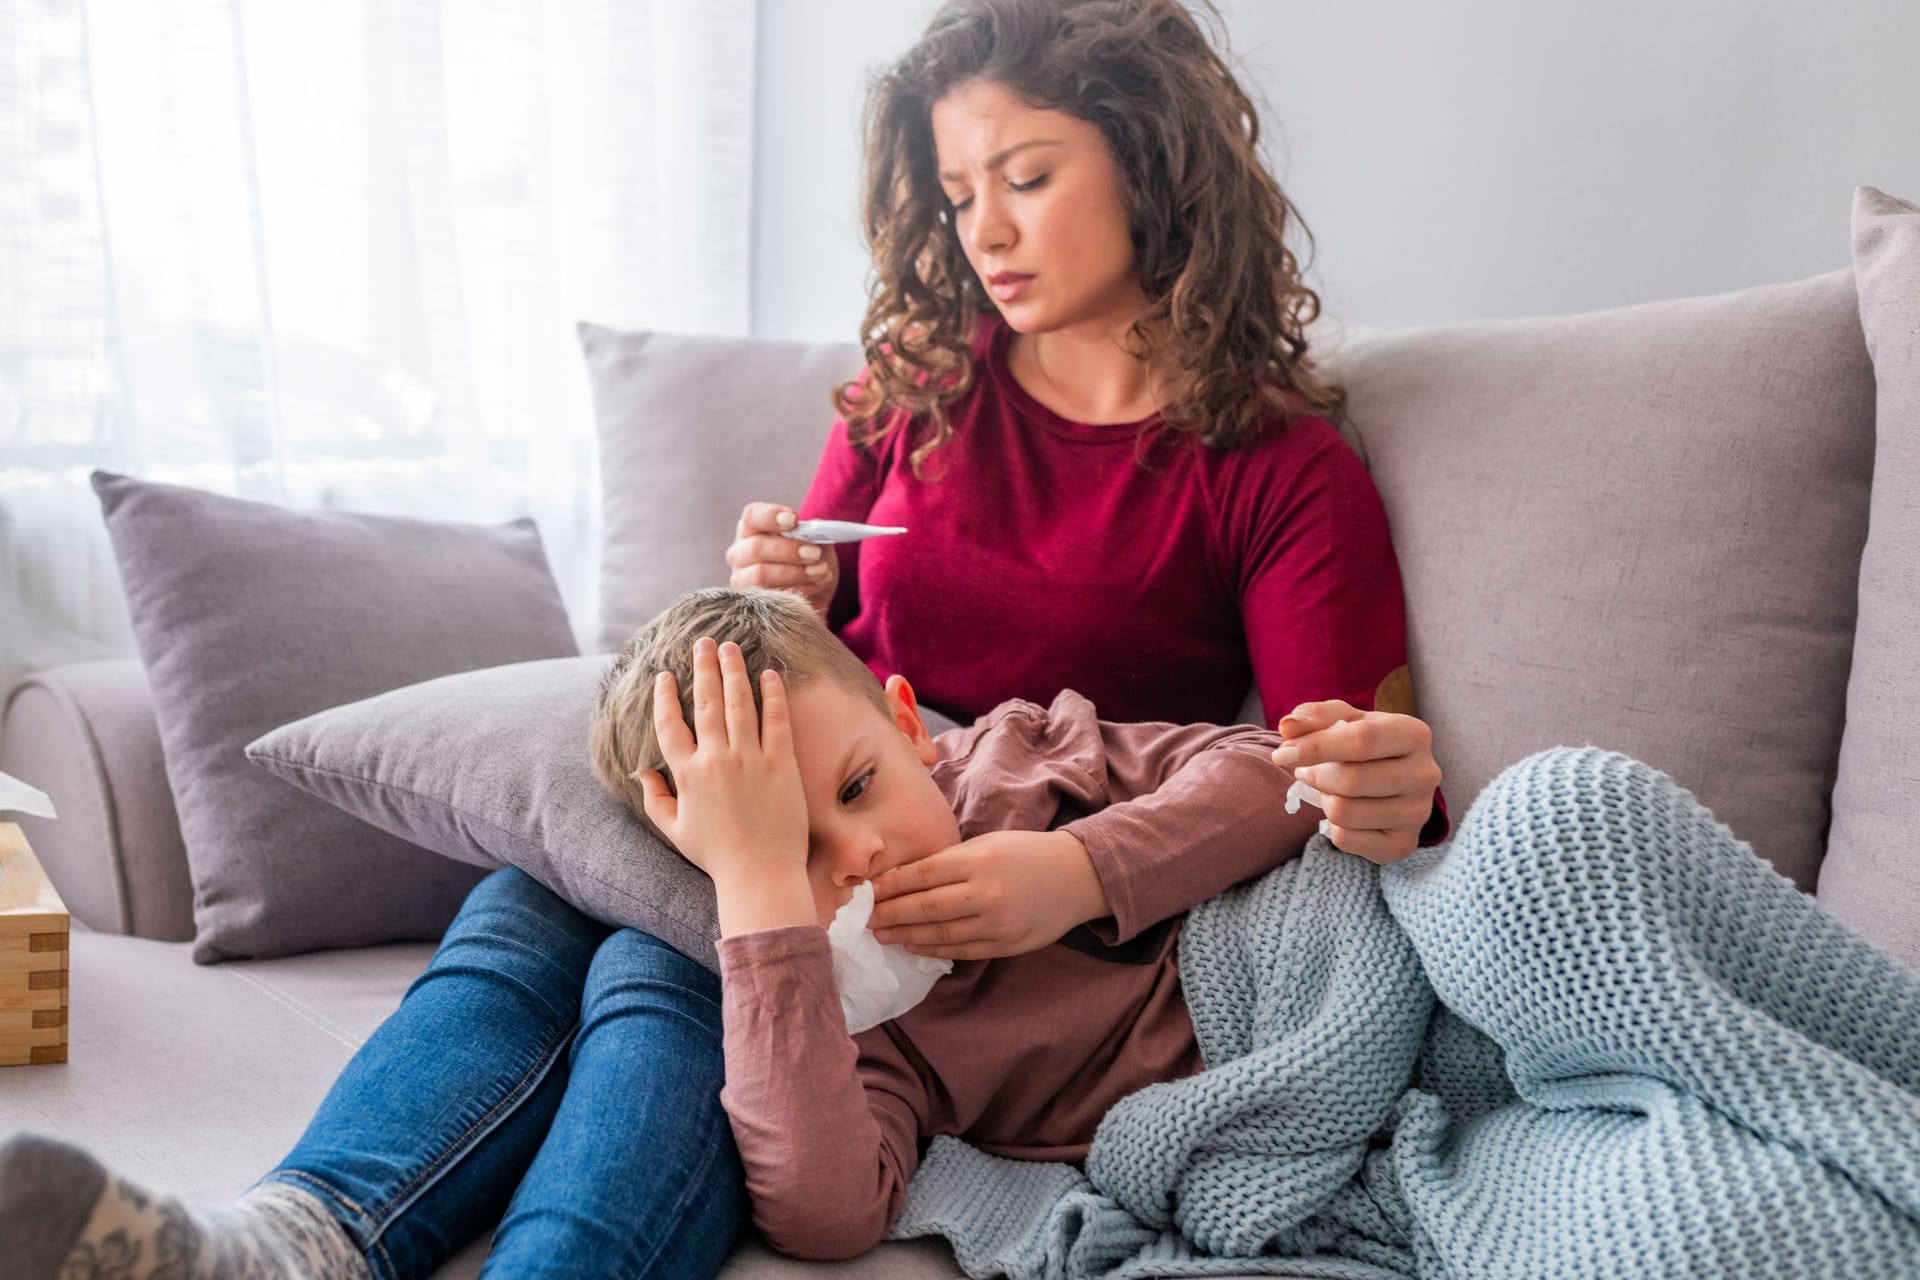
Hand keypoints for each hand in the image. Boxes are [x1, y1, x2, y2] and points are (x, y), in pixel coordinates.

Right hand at [637, 638, 810, 901]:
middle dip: (703, 667)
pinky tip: (770, 674)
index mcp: (687, 775)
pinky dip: (773, 694)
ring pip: (739, 703)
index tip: (664, 676)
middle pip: (705, 702)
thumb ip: (655, 799)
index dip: (664, 697)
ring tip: (731, 647)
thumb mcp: (675, 831)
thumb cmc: (717, 856)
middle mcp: (716, 760)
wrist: (760, 874)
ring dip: (734, 670)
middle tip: (704, 643)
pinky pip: (776, 720)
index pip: (669, 725)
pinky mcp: (780, 764)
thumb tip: (644, 772)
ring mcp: (750, 760)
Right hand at [726, 502, 838, 616]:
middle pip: (756, 548)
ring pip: (760, 574)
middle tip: (815, 553)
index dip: (771, 516)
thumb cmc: (809, 561)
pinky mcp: (749, 602)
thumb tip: (817, 530)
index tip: (794, 520)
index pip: (752, 516)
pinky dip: (799, 590)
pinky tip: (817, 584)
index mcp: (752, 529)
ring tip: (821, 571)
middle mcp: (740, 553)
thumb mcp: (815, 542)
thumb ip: (814, 534)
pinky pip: (770, 596)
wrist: (813, 595)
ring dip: (795, 573)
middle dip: (789, 550)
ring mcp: (741, 579)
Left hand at [866, 829, 1110, 960]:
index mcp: (978, 860)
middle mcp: (985, 892)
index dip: (890, 886)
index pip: (922, 875)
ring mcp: (996, 922)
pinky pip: (960, 950)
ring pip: (938, 934)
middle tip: (865, 919)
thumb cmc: (1026, 853)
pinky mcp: (1005, 945)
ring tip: (882, 935)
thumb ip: (949, 861)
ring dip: (905, 936)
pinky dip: (932, 950)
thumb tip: (904, 877)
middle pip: (924, 907)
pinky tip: (913, 947)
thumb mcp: (987, 844)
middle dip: (890, 914)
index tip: (867, 891)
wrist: (1077, 877)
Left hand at [1273, 700, 1440, 865]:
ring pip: (1344, 813)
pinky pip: (1346, 839)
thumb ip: (1315, 717)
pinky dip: (1331, 825)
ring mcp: (1417, 813)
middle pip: (1351, 780)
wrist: (1395, 784)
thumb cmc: (1366, 746)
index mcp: (1414, 734)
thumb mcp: (1345, 720)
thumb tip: (1288, 726)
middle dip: (1315, 776)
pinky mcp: (1403, 844)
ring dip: (1323, 800)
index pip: (1362, 740)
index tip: (1283, 753)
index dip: (1316, 746)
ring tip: (1326, 789)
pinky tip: (1343, 812)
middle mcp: (1425, 775)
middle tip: (1306, 771)